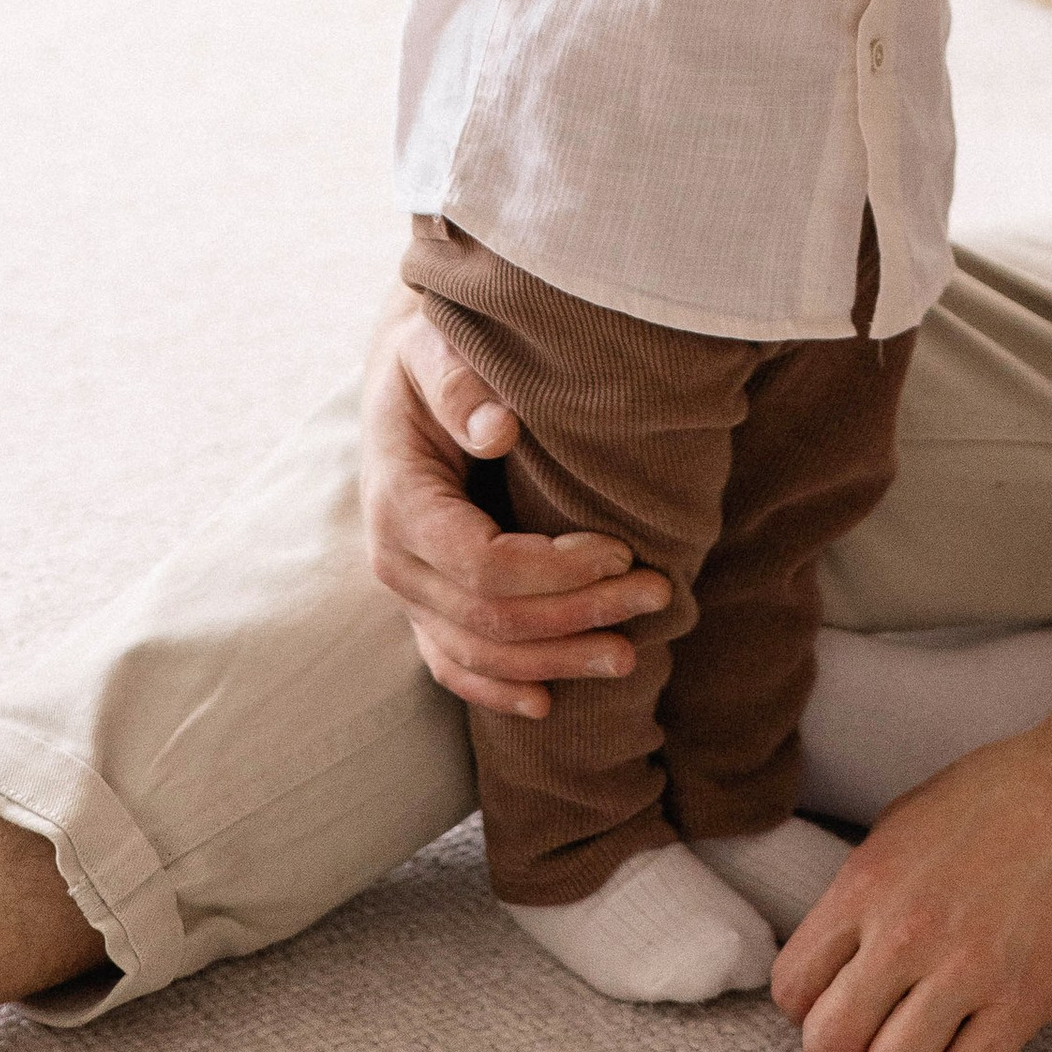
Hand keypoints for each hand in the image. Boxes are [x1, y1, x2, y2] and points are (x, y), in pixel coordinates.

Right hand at [359, 299, 669, 716]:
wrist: (398, 378)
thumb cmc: (427, 356)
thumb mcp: (433, 348)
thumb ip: (459, 385)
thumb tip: (498, 428)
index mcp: (399, 500)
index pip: (483, 564)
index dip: (557, 570)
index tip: (621, 548)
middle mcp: (395, 560)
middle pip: (491, 618)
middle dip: (578, 616)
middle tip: (656, 596)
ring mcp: (406, 592)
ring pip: (480, 653)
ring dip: (556, 660)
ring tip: (627, 657)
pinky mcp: (422, 604)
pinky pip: (452, 664)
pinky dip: (497, 689)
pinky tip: (546, 703)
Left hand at [770, 723, 1051, 1051]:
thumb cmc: (994, 799)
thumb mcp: (899, 826)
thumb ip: (861, 896)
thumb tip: (836, 955)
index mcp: (865, 885)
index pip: (789, 989)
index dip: (812, 1005)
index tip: (844, 997)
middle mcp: (905, 932)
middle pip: (830, 1046)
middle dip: (848, 1050)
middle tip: (882, 1027)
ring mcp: (964, 969)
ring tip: (937, 1027)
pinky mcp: (1023, 997)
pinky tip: (985, 1026)